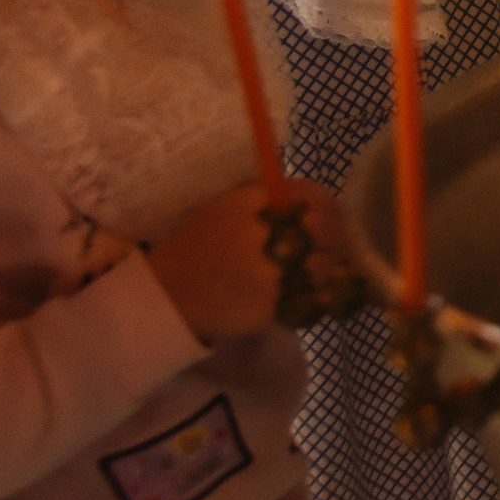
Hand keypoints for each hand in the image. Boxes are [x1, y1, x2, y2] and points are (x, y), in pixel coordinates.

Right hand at [146, 180, 351, 344]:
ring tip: (315, 272)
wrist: (165, 293)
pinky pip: (310, 296)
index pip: (314, 194)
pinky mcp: (275, 305)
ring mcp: (274, 271)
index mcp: (255, 202)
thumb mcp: (225, 207)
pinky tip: (302, 293)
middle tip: (333, 246)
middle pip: (327, 228)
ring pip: (325, 265)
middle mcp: (269, 232)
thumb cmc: (194, 247)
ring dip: (327, 267)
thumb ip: (267, 200)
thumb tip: (312, 201)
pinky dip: (313, 295)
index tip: (331, 215)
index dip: (329, 206)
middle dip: (334, 237)